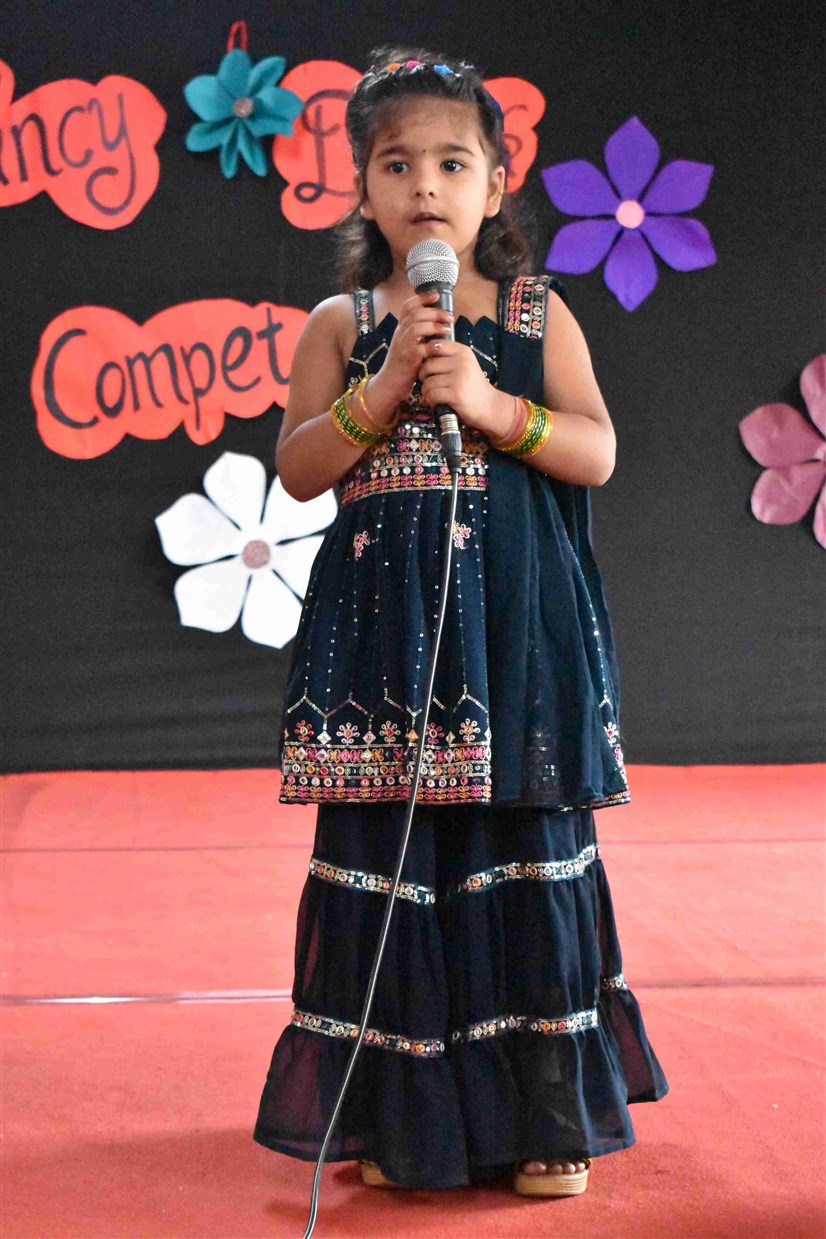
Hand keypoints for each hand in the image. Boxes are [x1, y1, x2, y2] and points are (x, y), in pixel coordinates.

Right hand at [367, 291, 452, 416]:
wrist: (389, 384)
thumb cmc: (403, 365)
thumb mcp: (408, 345)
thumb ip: (419, 334)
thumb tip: (438, 324)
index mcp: (401, 329)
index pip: (408, 306)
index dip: (422, 298)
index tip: (437, 295)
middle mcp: (400, 334)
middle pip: (415, 314)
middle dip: (435, 312)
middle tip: (449, 316)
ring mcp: (402, 346)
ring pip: (416, 327)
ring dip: (435, 326)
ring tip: (448, 329)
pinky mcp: (407, 360)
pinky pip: (420, 348)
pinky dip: (432, 346)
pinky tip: (441, 346)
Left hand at [417, 339, 512, 435]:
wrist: (489, 406)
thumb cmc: (472, 386)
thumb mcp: (465, 365)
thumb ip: (447, 357)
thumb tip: (421, 351)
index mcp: (463, 352)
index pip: (435, 345)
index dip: (426, 356)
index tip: (429, 367)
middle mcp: (462, 362)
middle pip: (428, 365)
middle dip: (424, 376)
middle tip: (430, 384)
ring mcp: (459, 378)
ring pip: (428, 382)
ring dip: (427, 391)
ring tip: (434, 394)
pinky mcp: (456, 394)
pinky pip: (432, 394)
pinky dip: (431, 401)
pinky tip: (437, 402)